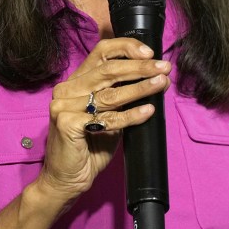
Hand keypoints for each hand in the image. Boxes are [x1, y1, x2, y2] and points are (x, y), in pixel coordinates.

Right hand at [36, 38, 170, 203]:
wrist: (67, 179)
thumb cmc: (91, 147)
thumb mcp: (110, 115)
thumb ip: (123, 95)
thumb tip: (156, 78)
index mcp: (77, 82)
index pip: (101, 53)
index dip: (126, 49)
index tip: (150, 53)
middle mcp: (67, 89)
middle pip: (108, 70)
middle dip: (141, 68)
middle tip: (164, 69)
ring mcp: (64, 106)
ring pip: (110, 94)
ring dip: (140, 88)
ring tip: (161, 84)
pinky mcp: (67, 123)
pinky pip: (106, 118)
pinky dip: (130, 115)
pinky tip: (148, 110)